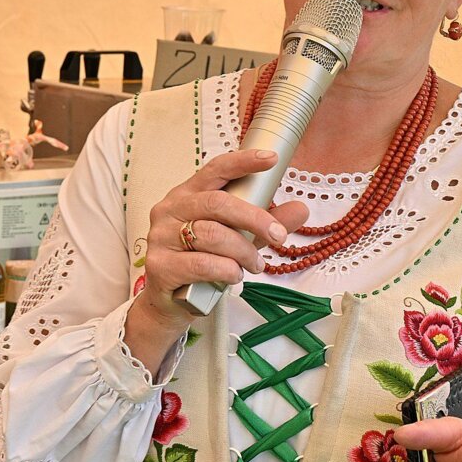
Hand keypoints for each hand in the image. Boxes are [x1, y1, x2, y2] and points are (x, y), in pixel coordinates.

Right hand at [123, 149, 308, 370]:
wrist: (169, 303)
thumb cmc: (202, 263)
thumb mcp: (237, 239)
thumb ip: (264, 223)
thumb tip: (301, 209)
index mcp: (188, 195)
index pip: (215, 169)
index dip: (243, 162)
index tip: (271, 159)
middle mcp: (170, 210)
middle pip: (216, 203)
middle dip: (255, 218)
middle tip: (278, 235)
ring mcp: (161, 237)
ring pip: (212, 235)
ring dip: (243, 252)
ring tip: (255, 265)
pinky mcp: (160, 265)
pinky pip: (202, 264)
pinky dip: (226, 270)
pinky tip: (233, 275)